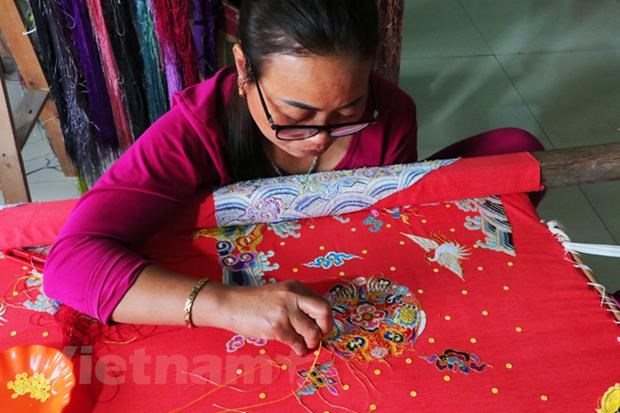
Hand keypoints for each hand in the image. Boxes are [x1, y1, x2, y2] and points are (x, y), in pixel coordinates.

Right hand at [204, 280, 332, 355]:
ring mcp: (285, 311)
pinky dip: (300, 349)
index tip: (323, 328)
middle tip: (320, 336)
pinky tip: (297, 349)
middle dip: (326, 327)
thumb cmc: (255, 302)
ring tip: (305, 345)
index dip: (326, 318)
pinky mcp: (277, 326)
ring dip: (311, 342)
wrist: (231, 305)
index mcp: (296, 287)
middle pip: (324, 311)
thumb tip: (317, 324)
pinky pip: (296, 342)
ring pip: (312, 331)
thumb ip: (298, 304)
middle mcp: (293, 296)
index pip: (322, 302)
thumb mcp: (280, 295)